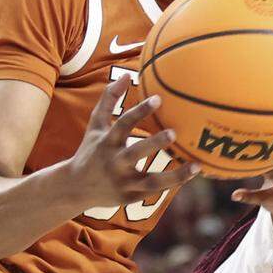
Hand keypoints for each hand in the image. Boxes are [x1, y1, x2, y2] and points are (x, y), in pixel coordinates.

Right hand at [68, 81, 198, 209]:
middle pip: (135, 153)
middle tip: (173, 132)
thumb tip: (126, 74)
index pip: (123, 124)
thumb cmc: (91, 150)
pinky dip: (173, 184)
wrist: (75, 188)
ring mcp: (123, 183)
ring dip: (175, 176)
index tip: (158, 98)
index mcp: (107, 142)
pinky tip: (193, 173)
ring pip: (152, 182)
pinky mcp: (130, 198)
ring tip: (197, 166)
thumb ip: (109, 99)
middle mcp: (115, 162)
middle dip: (154, 143)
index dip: (139, 111)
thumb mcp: (96, 125)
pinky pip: (155, 192)